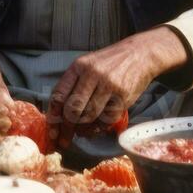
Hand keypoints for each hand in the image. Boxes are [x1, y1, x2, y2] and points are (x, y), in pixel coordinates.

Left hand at [46, 27, 188, 148]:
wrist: (140, 54)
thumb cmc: (110, 63)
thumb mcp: (87, 65)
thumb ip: (73, 85)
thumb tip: (58, 114)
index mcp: (78, 66)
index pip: (58, 95)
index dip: (53, 117)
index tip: (52, 131)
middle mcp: (92, 74)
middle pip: (72, 109)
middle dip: (66, 128)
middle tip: (65, 139)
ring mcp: (109, 85)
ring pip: (89, 116)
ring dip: (83, 129)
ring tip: (81, 132)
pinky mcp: (123, 96)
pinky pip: (107, 119)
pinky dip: (99, 128)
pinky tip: (96, 128)